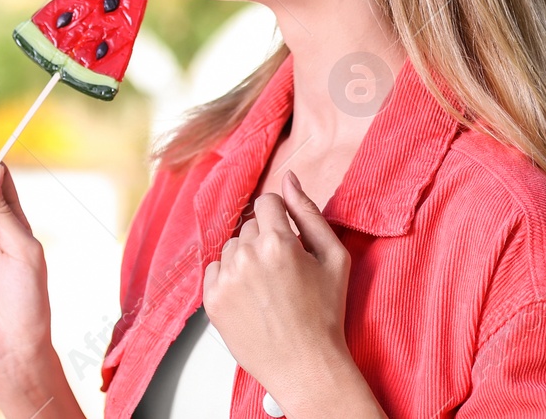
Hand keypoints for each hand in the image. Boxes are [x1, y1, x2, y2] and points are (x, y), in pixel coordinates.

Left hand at [202, 171, 354, 412]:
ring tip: (268, 288)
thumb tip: (289, 178)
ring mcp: (225, 280)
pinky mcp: (211, 301)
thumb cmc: (326, 315)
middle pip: (249, 226)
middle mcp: (246, 257)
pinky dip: (229, 278)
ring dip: (246, 258)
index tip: (289, 239)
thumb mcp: (334, 258)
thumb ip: (309, 212)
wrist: (306, 367)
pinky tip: (251, 297)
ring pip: (231, 247)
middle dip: (265, 239)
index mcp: (277, 242)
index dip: (280, 218)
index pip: (267, 203)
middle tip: (284, 271)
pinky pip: (214, 270)